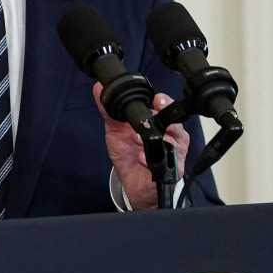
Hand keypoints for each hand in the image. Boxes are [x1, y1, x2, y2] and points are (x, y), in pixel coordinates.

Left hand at [93, 83, 189, 210]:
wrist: (132, 183)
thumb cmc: (129, 154)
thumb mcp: (116, 130)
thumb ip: (109, 110)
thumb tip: (98, 89)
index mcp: (161, 124)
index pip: (168, 108)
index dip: (165, 102)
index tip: (156, 99)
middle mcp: (172, 138)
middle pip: (175, 124)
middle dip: (160, 120)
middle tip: (144, 120)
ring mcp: (173, 155)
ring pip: (172, 143)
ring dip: (152, 140)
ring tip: (135, 139)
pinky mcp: (169, 172)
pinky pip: (164, 165)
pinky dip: (150, 161)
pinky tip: (140, 159)